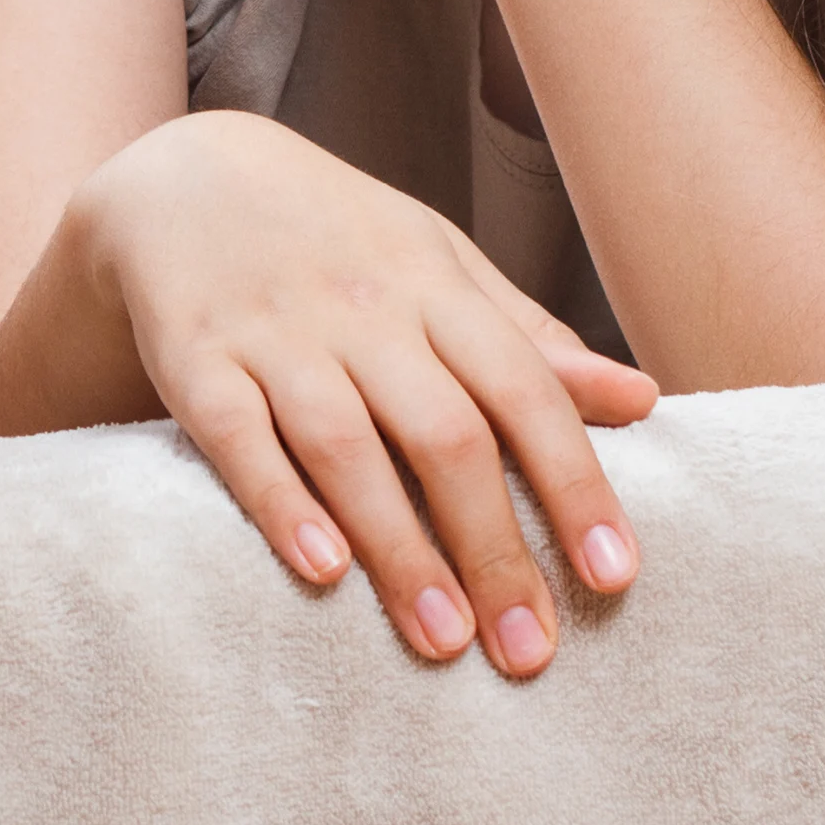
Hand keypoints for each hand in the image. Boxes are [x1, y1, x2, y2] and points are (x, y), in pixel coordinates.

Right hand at [75, 109, 653, 674]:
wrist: (180, 172)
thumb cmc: (334, 234)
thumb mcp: (437, 261)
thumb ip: (528, 337)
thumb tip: (644, 401)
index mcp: (433, 286)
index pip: (523, 389)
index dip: (573, 484)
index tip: (613, 577)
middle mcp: (360, 308)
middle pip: (443, 434)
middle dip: (493, 550)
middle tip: (528, 652)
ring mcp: (272, 332)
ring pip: (346, 446)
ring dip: (400, 550)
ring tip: (443, 644)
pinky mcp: (192, 357)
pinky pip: (235, 435)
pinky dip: (280, 502)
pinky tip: (323, 570)